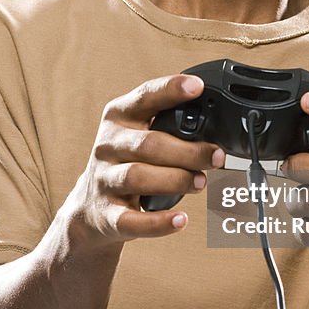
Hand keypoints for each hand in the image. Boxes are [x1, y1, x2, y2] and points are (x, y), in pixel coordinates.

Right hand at [63, 74, 224, 243]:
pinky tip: (181, 221)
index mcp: (120, 117)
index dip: (171, 90)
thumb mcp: (139, 133)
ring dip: (176, 180)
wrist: (90, 208)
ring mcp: (104, 180)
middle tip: (217, 157)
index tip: (198, 86)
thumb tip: (218, 125)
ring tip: (201, 183)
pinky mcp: (107, 215)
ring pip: (138, 177)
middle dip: (188, 151)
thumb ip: (170, 124)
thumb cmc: (128, 163)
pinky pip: (132, 221)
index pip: (145, 97)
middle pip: (149, 144)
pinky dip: (159, 223)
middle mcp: (108, 145)